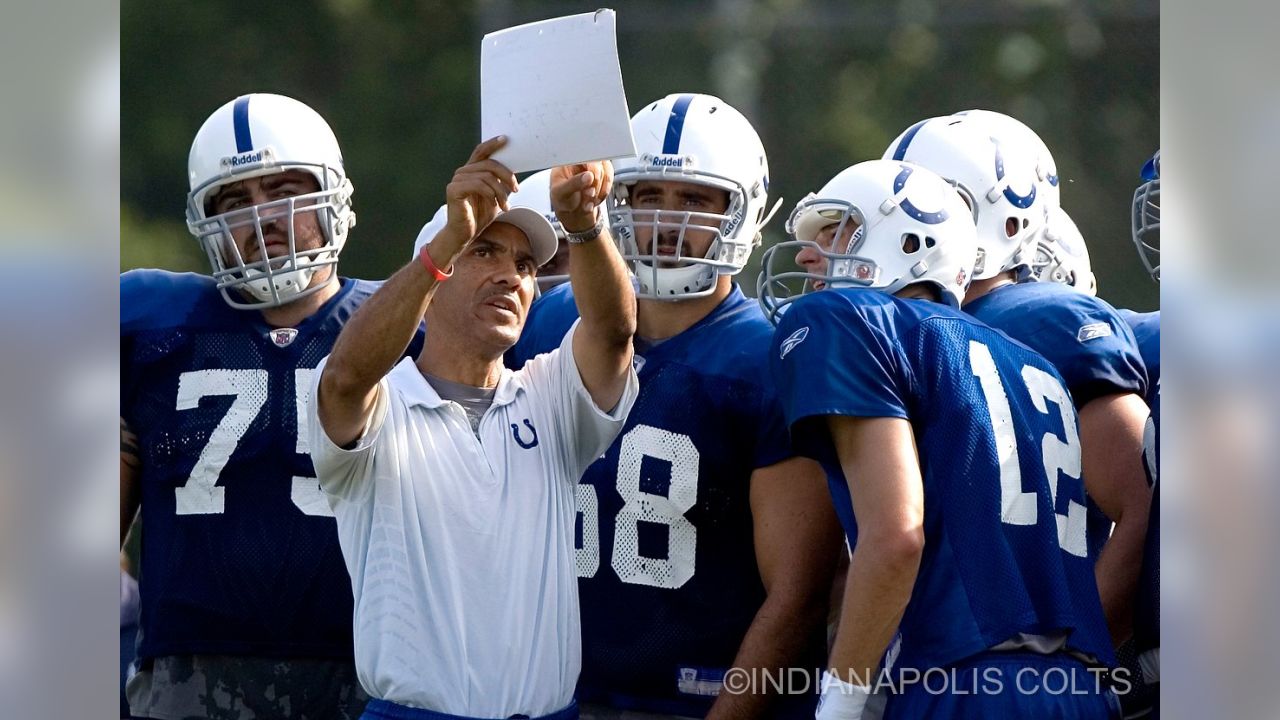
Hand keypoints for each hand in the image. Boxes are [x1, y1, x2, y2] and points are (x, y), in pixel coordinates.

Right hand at [440, 136, 519, 253]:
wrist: (464, 234)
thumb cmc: (479, 216)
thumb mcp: (495, 196)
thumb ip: (500, 182)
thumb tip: (514, 170)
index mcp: (471, 171)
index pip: (481, 151)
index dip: (492, 144)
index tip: (506, 139)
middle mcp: (462, 172)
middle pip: (489, 163)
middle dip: (507, 175)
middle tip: (516, 189)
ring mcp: (456, 180)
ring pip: (486, 176)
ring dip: (500, 192)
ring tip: (506, 206)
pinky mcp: (453, 190)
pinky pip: (478, 185)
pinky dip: (490, 195)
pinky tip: (495, 205)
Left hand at [551, 160, 612, 232]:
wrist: (571, 213)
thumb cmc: (562, 200)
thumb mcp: (561, 194)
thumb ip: (573, 184)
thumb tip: (589, 176)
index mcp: (567, 161)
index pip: (583, 154)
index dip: (591, 168)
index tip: (590, 180)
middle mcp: (581, 161)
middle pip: (598, 163)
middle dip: (596, 183)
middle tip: (588, 194)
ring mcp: (593, 167)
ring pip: (606, 172)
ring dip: (600, 190)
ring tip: (589, 201)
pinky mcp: (602, 175)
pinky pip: (610, 181)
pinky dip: (604, 194)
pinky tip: (594, 200)